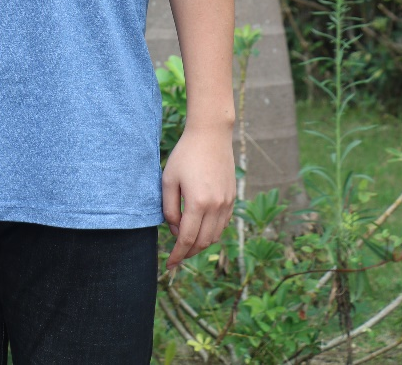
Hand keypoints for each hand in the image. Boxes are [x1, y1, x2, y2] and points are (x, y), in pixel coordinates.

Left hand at [162, 123, 235, 270]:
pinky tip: (200, 229)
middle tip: (176, 256)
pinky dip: (211, 233)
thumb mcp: (169, 180)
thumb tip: (174, 229)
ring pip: (215, 236)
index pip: (187, 239)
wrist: (211, 135)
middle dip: (188, 253)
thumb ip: (169, 208)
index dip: (177, 255)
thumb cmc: (185, 155)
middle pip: (203, 243)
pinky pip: (222, 225)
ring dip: (200, 244)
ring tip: (186, 244)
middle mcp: (216, 207)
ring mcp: (227, 203)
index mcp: (198, 203)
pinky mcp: (232, 198)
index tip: (169, 265)